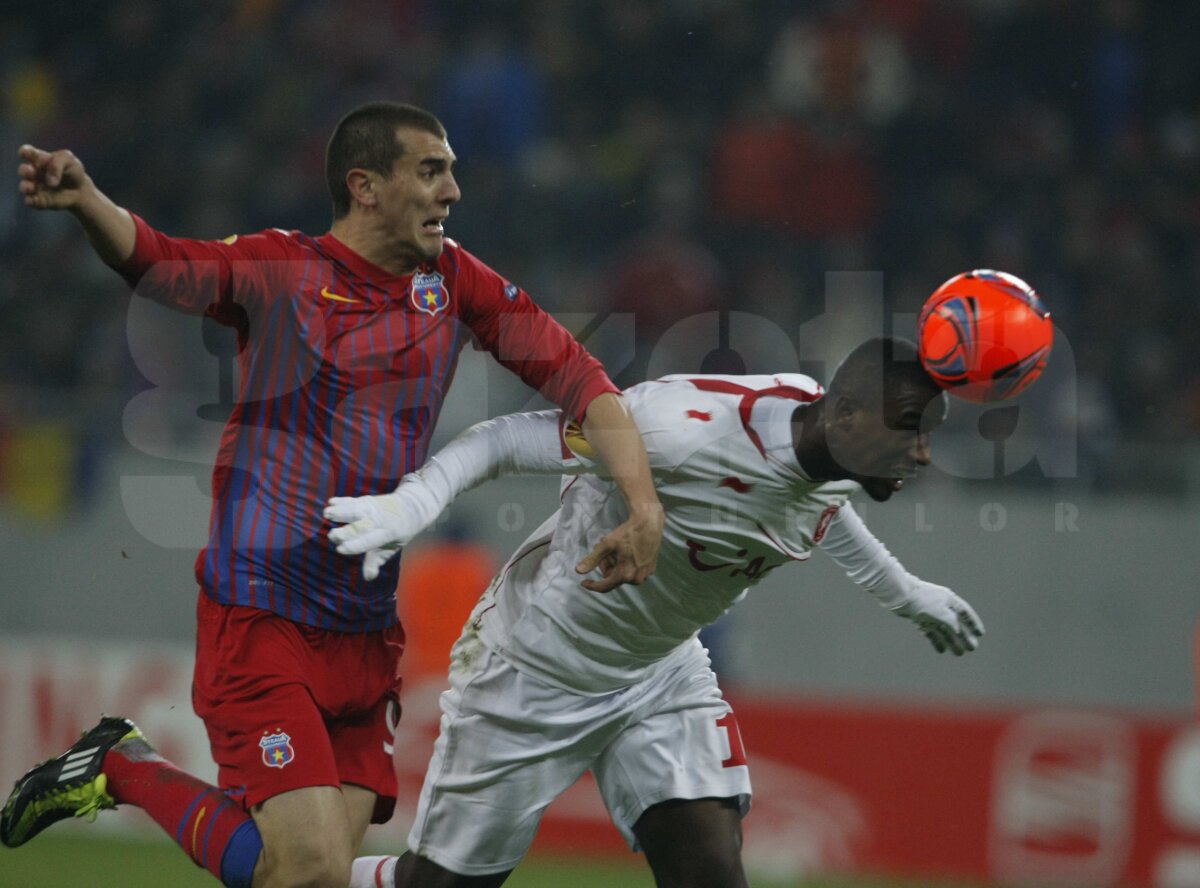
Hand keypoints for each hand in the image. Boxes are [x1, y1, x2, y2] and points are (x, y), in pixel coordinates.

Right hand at [18, 145, 89, 209]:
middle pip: (23, 170)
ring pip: (24, 186)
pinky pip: (30, 201)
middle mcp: (33, 172)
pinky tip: (34, 200)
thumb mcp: (69, 160)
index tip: (26, 153)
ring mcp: (35, 186)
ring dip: (25, 187)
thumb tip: (50, 182)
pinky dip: (30, 201)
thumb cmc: (72, 171)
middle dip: (24, 170)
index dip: (24, 152)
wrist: (80, 190)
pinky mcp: (39, 199)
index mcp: (38, 158)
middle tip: (31, 171)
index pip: (26, 152)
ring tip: (31, 188)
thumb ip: (57, 164)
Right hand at [323, 476, 440, 580]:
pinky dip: (343, 500)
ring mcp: (373, 508)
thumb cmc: (398, 533)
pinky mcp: (368, 500)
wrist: (412, 507)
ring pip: (357, 509)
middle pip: (361, 525)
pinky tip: (331, 502)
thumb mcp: (392, 548)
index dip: (355, 546)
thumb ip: (377, 561)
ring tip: (327, 513)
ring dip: (342, 511)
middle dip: (347, 531)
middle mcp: (379, 520)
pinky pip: (355, 499)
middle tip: (333, 536)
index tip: (341, 549)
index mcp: (387, 534)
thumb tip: (368, 577)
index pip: (370, 541)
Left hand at [575, 502, 663, 592]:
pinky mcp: (651, 568)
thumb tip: (578, 571)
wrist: (649, 523)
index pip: (605, 586)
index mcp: (625, 574)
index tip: (583, 582)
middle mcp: (637, 578)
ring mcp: (645, 574)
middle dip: (607, 565)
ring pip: (623, 574)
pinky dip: (626, 563)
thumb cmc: (628, 533)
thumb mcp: (607, 545)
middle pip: (613, 577)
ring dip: (616, 564)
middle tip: (605, 551)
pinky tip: (626, 551)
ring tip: (616, 549)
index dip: (592, 585)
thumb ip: (592, 559)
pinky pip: (633, 571)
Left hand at [891, 579, 983, 655]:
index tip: (980, 634)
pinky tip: (941, 651)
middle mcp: (941, 607)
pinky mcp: (919, 619)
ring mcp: (930, 613)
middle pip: (955, 624)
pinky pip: (931, 632)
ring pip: (944, 630)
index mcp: (949, 600)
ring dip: (952, 641)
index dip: (973, 623)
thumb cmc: (922, 600)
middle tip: (972, 649)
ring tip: (959, 653)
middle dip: (964, 636)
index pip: (965, 613)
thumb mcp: (941, 611)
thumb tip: (958, 631)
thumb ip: (952, 621)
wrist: (899, 595)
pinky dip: (936, 641)